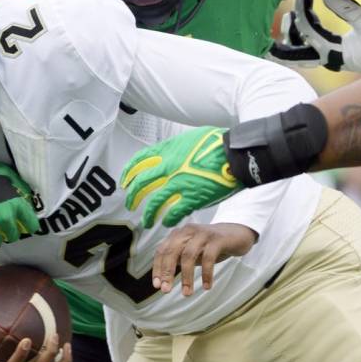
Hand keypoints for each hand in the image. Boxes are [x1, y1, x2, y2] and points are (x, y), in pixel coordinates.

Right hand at [0, 162, 40, 246]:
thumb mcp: (6, 173)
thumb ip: (20, 188)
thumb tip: (27, 199)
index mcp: (14, 206)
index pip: (31, 225)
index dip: (28, 222)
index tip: (24, 221)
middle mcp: (3, 222)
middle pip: (14, 235)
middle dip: (11, 228)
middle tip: (3, 219)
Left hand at [120, 127, 241, 227]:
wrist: (235, 153)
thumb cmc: (215, 142)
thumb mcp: (187, 139)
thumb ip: (173, 148)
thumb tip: (163, 154)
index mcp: (167, 152)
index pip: (138, 163)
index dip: (129, 174)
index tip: (125, 182)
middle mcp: (169, 168)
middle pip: (141, 185)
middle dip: (133, 196)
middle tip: (130, 205)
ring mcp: (180, 184)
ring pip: (155, 203)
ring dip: (149, 215)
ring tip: (147, 222)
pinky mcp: (193, 198)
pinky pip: (175, 213)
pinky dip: (169, 219)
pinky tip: (167, 223)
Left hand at [153, 223, 256, 295]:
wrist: (237, 234)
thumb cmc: (210, 246)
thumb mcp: (192, 252)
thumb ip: (178, 260)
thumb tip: (163, 279)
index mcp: (178, 234)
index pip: (162, 250)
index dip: (158, 268)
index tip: (157, 285)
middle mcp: (188, 231)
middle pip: (172, 252)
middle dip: (167, 272)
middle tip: (166, 290)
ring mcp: (202, 233)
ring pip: (188, 256)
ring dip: (186, 277)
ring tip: (187, 293)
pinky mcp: (217, 239)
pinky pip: (208, 258)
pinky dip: (206, 274)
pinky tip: (207, 287)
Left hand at [267, 0, 360, 73]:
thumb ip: (347, 8)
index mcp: (333, 52)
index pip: (308, 31)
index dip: (302, 12)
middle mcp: (328, 58)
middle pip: (297, 50)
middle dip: (287, 34)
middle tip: (287, 16)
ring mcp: (331, 58)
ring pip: (303, 50)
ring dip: (294, 35)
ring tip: (290, 18)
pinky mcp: (336, 54)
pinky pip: (313, 47)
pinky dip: (305, 36)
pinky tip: (305, 21)